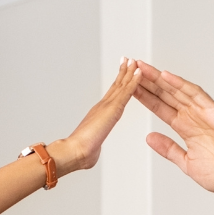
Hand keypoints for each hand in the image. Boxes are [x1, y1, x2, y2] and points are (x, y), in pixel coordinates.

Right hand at [50, 58, 141, 175]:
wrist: (74, 152)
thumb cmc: (80, 154)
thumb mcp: (91, 149)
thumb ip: (94, 146)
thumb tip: (93, 151)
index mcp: (99, 115)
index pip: (112, 96)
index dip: (118, 84)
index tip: (122, 74)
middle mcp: (103, 107)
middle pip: (116, 85)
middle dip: (123, 72)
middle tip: (128, 60)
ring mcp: (108, 106)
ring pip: (122, 85)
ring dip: (129, 72)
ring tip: (134, 60)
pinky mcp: (113, 109)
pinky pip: (126, 92)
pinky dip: (134, 81)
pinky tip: (138, 72)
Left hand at [133, 62, 213, 193]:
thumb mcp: (186, 162)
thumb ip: (169, 149)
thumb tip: (149, 139)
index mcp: (186, 128)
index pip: (161, 108)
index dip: (145, 97)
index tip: (129, 88)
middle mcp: (193, 116)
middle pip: (166, 94)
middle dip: (148, 82)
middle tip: (131, 68)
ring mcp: (203, 112)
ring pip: (178, 90)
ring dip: (160, 78)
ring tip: (142, 67)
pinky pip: (196, 94)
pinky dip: (181, 84)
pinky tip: (166, 76)